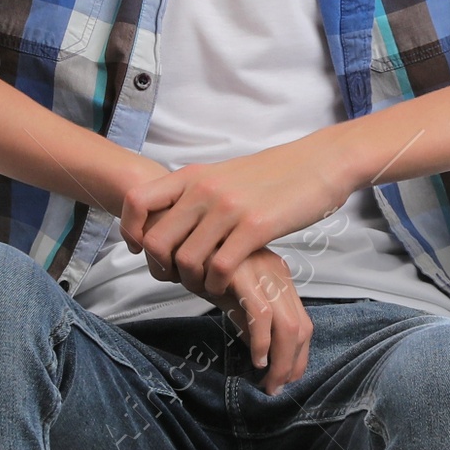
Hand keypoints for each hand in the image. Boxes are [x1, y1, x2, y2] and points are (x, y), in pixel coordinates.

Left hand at [120, 138, 349, 301]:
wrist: (319, 163)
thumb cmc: (273, 174)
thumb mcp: (224, 174)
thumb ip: (196, 193)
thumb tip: (171, 218)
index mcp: (192, 175)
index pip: (137, 201)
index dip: (130, 230)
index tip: (140, 249)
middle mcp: (204, 189)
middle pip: (156, 240)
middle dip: (160, 268)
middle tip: (176, 279)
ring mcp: (228, 209)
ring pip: (185, 260)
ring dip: (191, 282)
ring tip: (204, 285)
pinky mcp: (255, 228)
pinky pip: (218, 268)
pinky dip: (216, 285)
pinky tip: (225, 287)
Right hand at [213, 247, 312, 393]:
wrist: (178, 235)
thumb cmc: (202, 265)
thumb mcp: (231, 296)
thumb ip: (248, 320)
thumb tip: (260, 353)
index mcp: (278, 279)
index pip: (302, 323)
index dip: (298, 356)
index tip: (286, 379)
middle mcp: (276, 275)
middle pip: (300, 327)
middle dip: (293, 364)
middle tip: (277, 388)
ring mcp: (262, 273)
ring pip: (287, 326)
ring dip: (281, 361)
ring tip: (268, 382)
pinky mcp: (243, 274)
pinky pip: (261, 315)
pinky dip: (262, 342)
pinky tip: (256, 359)